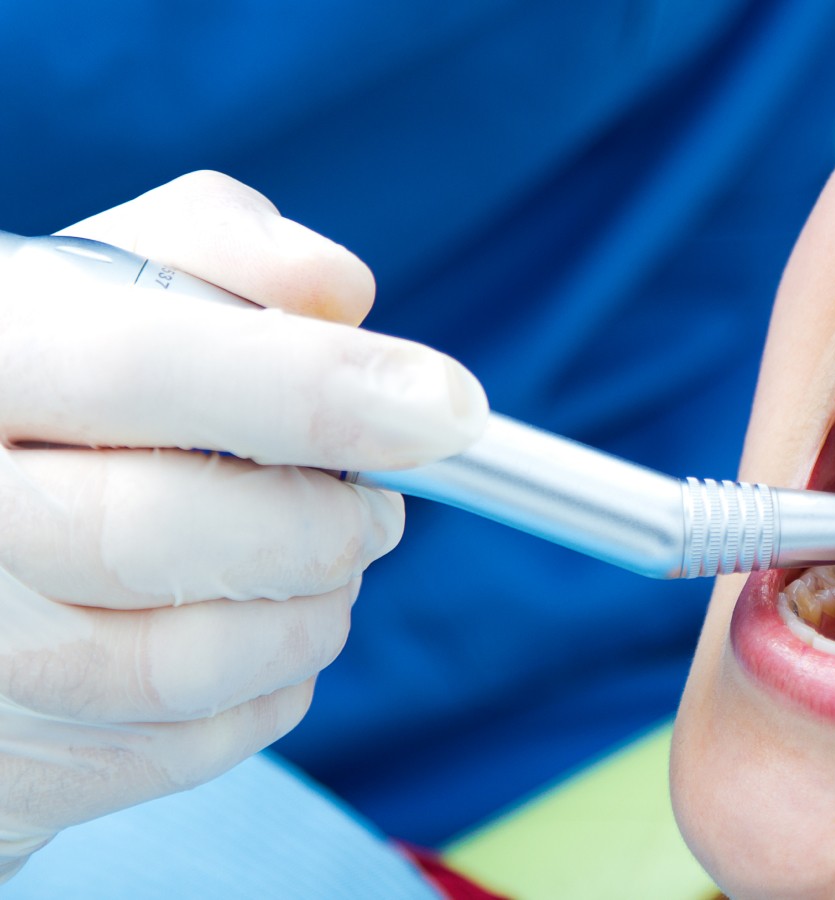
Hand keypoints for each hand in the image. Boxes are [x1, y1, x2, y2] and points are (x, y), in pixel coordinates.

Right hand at [0, 171, 487, 879]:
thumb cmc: (50, 405)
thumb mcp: (102, 289)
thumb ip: (216, 254)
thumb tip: (342, 294)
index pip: (134, 367)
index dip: (310, 389)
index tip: (447, 410)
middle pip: (159, 531)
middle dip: (320, 525)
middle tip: (379, 510)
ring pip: (184, 664)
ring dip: (309, 614)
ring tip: (327, 566)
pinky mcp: (15, 765)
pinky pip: (188, 747)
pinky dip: (271, 688)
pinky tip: (265, 631)